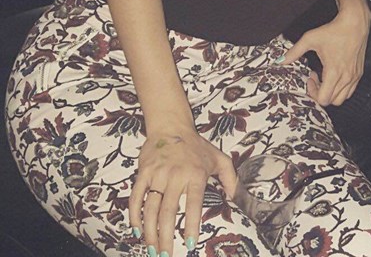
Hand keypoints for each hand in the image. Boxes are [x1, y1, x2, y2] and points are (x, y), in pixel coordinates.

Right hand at [129, 127, 236, 256]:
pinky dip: (134, 215)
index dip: (192, 225)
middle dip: (166, 237)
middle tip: (165, 255)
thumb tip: (235, 196)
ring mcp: (158, 174)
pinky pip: (136, 197)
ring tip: (151, 249)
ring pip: (150, 208)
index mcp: (196, 174)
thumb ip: (230, 177)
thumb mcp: (218, 158)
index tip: (190, 245)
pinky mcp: (143, 172)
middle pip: (169, 212)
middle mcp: (176, 175)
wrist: (171, 126)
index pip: (194, 204)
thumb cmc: (196, 146)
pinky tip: (136, 229)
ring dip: (149, 232)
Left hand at [283, 4, 370, 105]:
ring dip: (331, 93)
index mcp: (334, 72)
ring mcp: (354, 76)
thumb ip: (294, 52)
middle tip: (315, 79)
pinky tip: (335, 76)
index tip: (309, 79)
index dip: (313, 93)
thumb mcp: (310, 39)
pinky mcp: (359, 74)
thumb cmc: (335, 30)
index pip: (323, 98)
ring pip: (341, 98)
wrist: (355, 23)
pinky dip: (341, 89)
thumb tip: (281, 60)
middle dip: (320, 93)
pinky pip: (350, 91)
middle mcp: (346, 77)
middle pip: (331, 101)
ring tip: (325, 78)